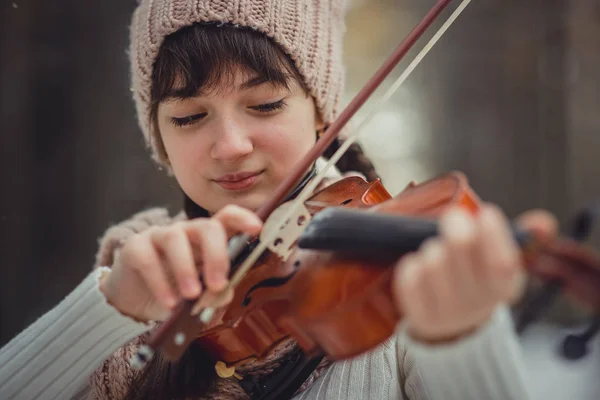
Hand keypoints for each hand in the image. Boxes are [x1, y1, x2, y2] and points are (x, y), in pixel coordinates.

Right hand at [99, 205, 262, 321]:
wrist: (135, 299)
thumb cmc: (176, 290)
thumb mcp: (201, 294)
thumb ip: (216, 292)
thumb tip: (222, 292)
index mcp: (208, 239)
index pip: (227, 218)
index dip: (243, 219)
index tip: (257, 229)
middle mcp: (187, 231)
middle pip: (207, 227)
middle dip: (216, 254)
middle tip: (217, 284)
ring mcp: (160, 235)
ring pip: (175, 238)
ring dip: (186, 269)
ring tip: (190, 296)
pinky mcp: (135, 247)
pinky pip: (148, 259)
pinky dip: (160, 283)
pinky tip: (168, 303)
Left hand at [392, 204, 556, 342]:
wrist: (457, 326)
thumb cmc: (479, 281)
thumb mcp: (504, 262)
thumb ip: (524, 238)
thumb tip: (542, 222)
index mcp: (503, 288)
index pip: (501, 262)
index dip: (492, 233)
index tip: (486, 213)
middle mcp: (477, 303)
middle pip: (459, 249)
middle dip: (456, 225)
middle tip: (454, 217)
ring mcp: (447, 311)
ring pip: (432, 260)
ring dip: (432, 248)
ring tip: (438, 250)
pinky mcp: (420, 315)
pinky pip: (409, 279)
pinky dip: (411, 265)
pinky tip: (419, 266)